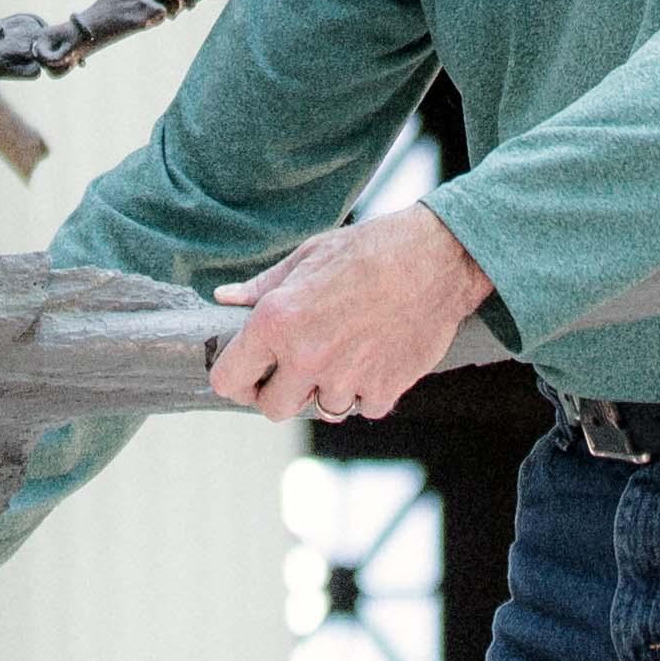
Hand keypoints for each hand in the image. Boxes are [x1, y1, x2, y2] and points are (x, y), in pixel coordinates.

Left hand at [212, 203, 489, 425]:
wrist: (434, 259)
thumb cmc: (368, 250)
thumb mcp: (307, 256)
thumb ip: (261, 287)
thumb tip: (225, 299)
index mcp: (276, 321)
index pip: (228, 380)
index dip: (234, 379)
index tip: (247, 374)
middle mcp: (305, 357)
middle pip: (272, 408)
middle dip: (280, 391)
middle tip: (296, 366)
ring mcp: (346, 379)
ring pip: (321, 409)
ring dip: (328, 389)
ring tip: (346, 348)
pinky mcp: (383, 391)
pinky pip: (363, 407)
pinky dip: (368, 390)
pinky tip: (376, 354)